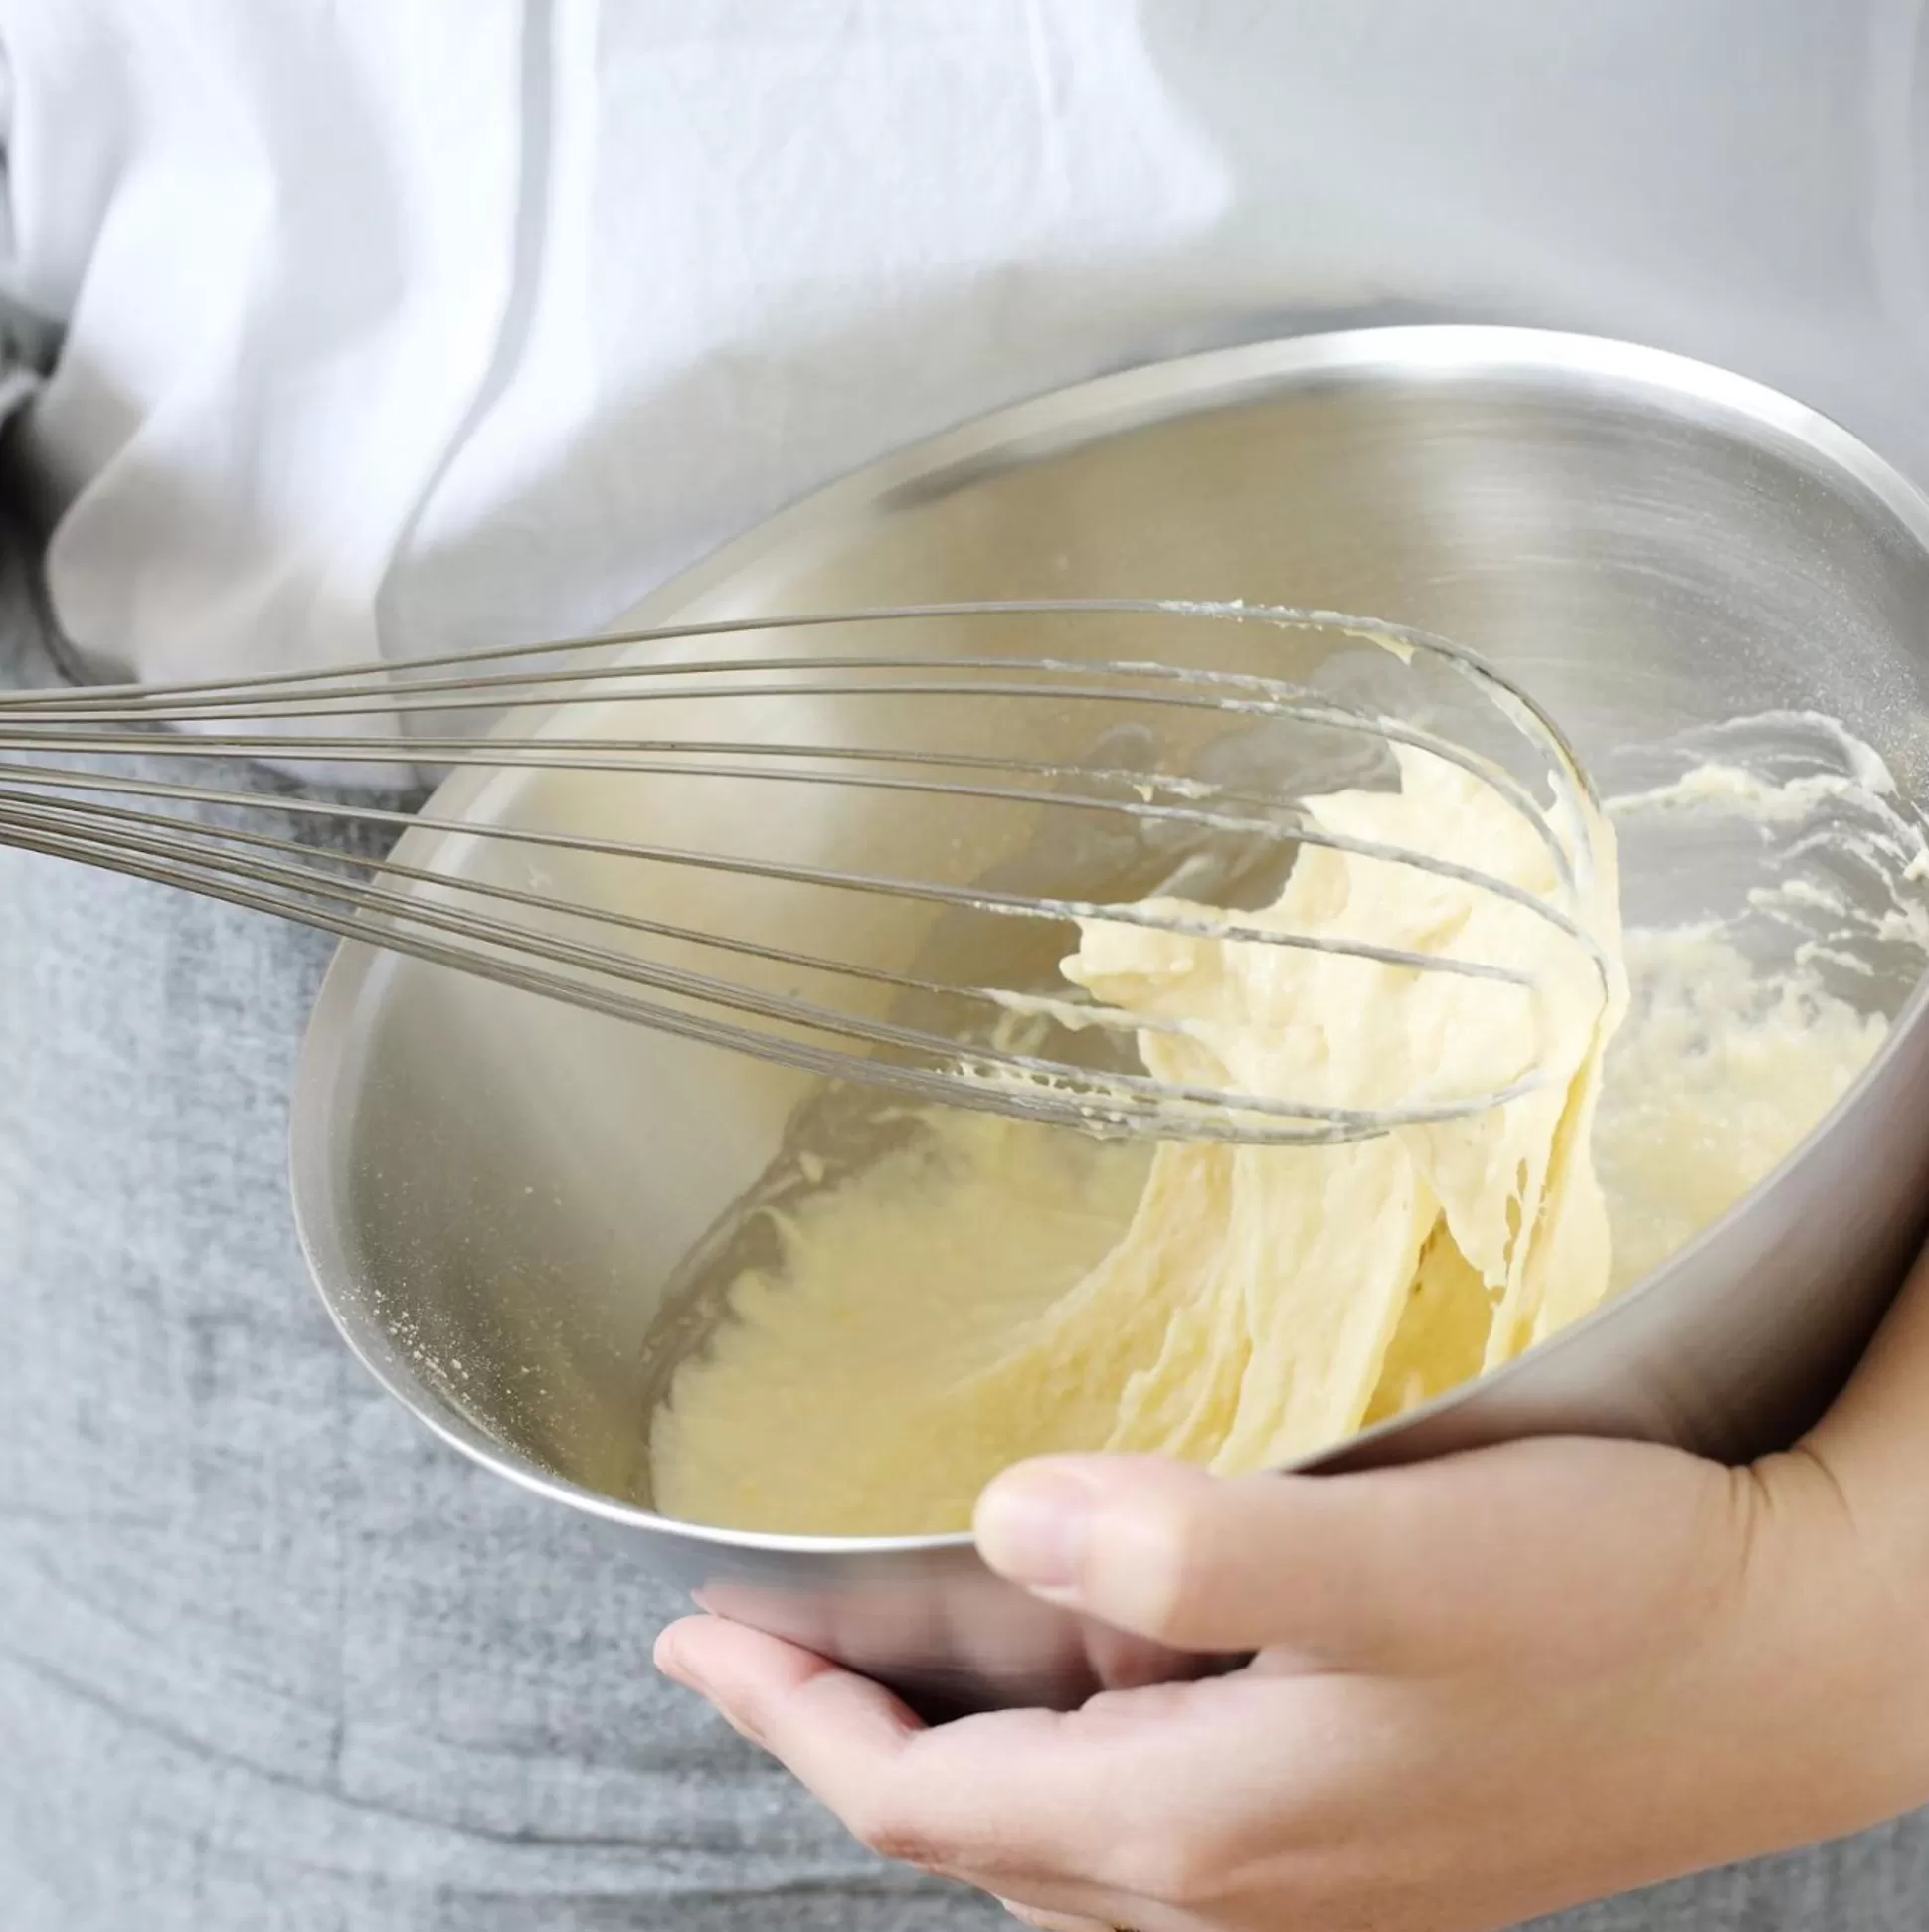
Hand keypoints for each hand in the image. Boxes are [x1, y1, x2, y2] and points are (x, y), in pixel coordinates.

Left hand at [655, 1250, 1928, 1931]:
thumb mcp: (1392, 1568)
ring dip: (952, 1717)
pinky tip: (1087, 1628)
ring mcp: (1293, 1849)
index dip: (790, 1717)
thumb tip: (1008, 1517)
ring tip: (895, 1611)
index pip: (917, 1798)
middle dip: (847, 1719)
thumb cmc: (1604, 1611)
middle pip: (966, 1810)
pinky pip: (1145, 1775)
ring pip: (1053, 1797)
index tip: (690, 1638)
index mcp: (1196, 1821)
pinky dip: (1064, 1709)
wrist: (1788, 1662)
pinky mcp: (1348, 1803)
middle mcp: (1227, 1865)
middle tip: (764, 1623)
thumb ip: (1189, 1545)